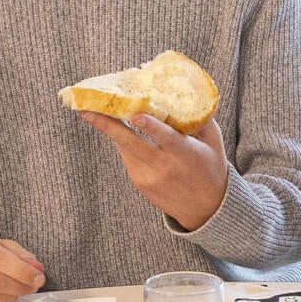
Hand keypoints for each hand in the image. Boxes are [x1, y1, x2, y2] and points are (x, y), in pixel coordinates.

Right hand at [0, 232, 44, 301]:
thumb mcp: (1, 246)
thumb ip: (21, 256)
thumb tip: (37, 270)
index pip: (0, 259)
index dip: (23, 271)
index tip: (39, 278)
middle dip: (20, 287)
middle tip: (31, 287)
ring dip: (11, 297)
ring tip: (16, 291)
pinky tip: (1, 299)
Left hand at [77, 109, 229, 231]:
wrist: (205, 209)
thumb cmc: (210, 168)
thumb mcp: (214, 143)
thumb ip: (201, 119)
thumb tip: (186, 91)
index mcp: (186, 155)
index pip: (166, 139)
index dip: (151, 127)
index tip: (135, 115)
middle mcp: (165, 168)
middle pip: (131, 144)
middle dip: (107, 126)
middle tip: (87, 110)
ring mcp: (149, 178)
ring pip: (125, 148)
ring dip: (112, 130)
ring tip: (95, 111)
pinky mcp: (140, 184)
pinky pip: (128, 157)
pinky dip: (125, 143)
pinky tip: (123, 131)